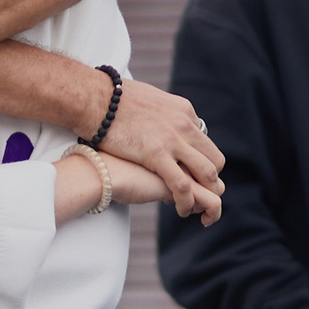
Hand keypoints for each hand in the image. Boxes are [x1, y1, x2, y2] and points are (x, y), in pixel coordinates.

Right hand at [98, 77, 223, 223]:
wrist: (94, 98)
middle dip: (211, 181)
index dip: (200, 162)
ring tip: (196, 207)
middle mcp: (184, 124)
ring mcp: (172, 139)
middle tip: (199, 194)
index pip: (204, 142)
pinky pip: (183, 185)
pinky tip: (181, 210)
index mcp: (183, 110)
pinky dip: (187, 202)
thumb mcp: (147, 99)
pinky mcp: (156, 154)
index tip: (190, 174)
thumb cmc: (110, 99)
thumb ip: (159, 114)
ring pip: (207, 173)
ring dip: (207, 193)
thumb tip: (156, 122)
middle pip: (214, 159)